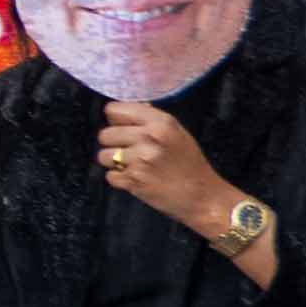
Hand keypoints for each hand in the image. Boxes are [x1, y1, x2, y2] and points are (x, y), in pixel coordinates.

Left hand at [95, 100, 242, 241]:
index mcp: (160, 122)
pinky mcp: (133, 181)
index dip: (115, 120)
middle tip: (128, 150)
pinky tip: (136, 178)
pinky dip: (119, 179)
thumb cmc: (190, 164)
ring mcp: (139, 160)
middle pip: (105, 134)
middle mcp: (148, 138)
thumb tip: (126, 111)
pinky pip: (109, 175)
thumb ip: (151, 119)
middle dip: (113, 143)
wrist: (202, 196)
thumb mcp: (177, 133)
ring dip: (113, 162)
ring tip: (132, 165)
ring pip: (103, 155)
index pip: (114, 110)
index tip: (121, 127)